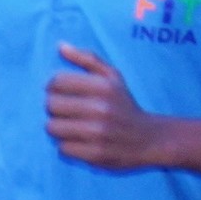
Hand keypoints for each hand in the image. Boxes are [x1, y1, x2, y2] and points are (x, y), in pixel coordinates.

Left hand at [46, 44, 165, 168]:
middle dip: (55, 109)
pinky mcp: (96, 154)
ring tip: (73, 128)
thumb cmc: (125, 105)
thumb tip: (60, 46)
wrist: (149, 139)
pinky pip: (62, 148)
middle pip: (51, 105)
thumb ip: (87, 59)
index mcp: (104, 86)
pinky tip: (81, 142)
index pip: (56, 82)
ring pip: (52, 127)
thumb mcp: (113, 77)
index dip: (54, 87)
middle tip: (68, 112)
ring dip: (59, 128)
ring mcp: (99, 133)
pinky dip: (68, 146)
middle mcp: (101, 108)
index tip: (63, 93)